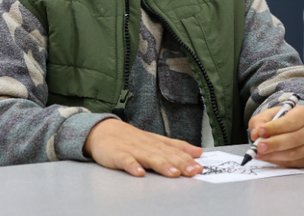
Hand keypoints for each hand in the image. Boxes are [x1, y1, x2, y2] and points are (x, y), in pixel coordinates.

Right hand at [83, 118, 202, 177]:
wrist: (103, 130)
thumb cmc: (131, 139)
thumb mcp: (155, 141)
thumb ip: (175, 147)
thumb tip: (197, 151)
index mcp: (156, 143)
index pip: (175, 150)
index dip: (188, 159)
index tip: (199, 167)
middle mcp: (147, 145)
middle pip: (166, 154)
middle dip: (180, 163)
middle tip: (193, 172)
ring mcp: (133, 149)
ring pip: (150, 157)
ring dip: (162, 165)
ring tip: (173, 173)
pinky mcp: (118, 155)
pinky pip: (126, 161)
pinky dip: (133, 166)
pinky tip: (139, 173)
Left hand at [248, 103, 303, 167]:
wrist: (295, 129)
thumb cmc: (282, 120)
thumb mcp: (271, 114)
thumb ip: (261, 121)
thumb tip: (256, 133)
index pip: (292, 121)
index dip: (276, 127)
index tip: (261, 131)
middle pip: (295, 139)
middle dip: (275, 143)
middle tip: (259, 146)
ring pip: (294, 153)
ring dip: (275, 155)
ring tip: (260, 153)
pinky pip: (293, 163)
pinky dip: (278, 162)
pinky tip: (267, 158)